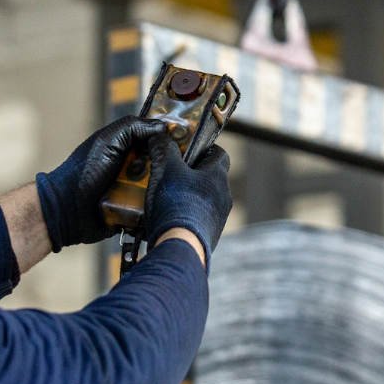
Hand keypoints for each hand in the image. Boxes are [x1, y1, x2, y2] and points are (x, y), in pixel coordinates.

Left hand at [36, 117, 167, 250]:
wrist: (68, 210)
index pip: (158, 140)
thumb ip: (133, 127)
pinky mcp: (137, 213)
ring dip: (166, 189)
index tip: (189, 140)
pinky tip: (166, 207)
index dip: (173, 140)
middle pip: (166, 165)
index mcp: (129, 148)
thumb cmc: (84, 171)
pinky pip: (155, 210)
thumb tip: (164, 127)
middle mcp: (135, 168)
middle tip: (180, 169)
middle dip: (173, 167)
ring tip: (173, 190)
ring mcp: (136, 192)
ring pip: (163, 188)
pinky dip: (159, 208)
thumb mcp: (108, 141)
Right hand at [143, 137, 231, 261]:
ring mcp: (218, 218)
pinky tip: (167, 218)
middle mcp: (223, 196)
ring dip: (188, 196)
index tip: (184, 150)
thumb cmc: (176, 204)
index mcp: (217, 176)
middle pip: (209, 177)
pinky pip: (198, 219)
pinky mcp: (209, 235)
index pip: (217, 153)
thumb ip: (164, 148)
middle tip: (169, 173)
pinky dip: (185, 216)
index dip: (201, 148)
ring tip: (165, 198)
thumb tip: (159, 136)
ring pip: (203, 199)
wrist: (180, 247)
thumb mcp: (165, 168)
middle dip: (191, 174)